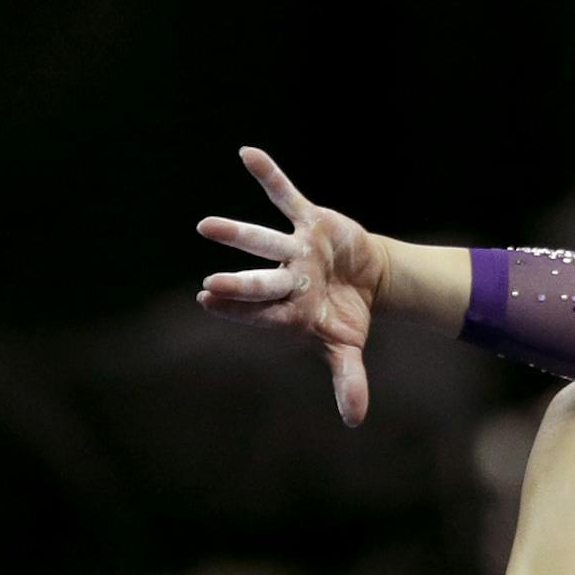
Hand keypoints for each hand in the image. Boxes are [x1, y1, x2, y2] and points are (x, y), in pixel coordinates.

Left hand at [196, 146, 386, 426]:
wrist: (368, 280)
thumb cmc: (347, 315)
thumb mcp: (349, 347)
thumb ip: (348, 380)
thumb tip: (354, 420)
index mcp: (291, 310)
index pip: (262, 313)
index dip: (238, 310)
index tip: (209, 303)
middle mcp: (287, 278)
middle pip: (261, 283)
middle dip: (240, 285)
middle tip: (211, 285)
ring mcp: (295, 249)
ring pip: (265, 241)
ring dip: (238, 234)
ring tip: (205, 227)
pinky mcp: (310, 220)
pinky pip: (286, 195)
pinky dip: (269, 175)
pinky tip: (247, 154)